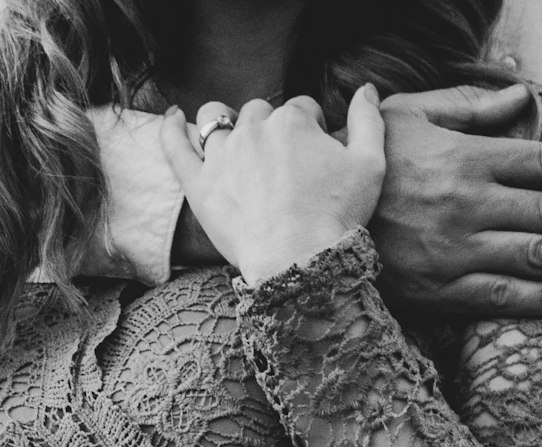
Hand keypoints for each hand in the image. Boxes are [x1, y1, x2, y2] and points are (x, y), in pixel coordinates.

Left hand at [161, 87, 384, 284]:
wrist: (297, 263)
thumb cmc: (337, 218)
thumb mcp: (370, 166)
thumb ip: (369, 121)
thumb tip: (367, 89)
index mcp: (294, 121)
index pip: (302, 110)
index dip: (312, 130)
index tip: (316, 158)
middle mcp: (254, 129)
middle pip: (260, 113)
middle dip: (271, 129)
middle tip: (280, 164)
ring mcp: (222, 156)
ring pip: (216, 119)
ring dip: (224, 122)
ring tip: (232, 140)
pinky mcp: (199, 185)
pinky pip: (175, 147)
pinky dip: (171, 129)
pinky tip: (173, 118)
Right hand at [368, 82, 541, 317]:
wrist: (306, 224)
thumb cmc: (361, 166)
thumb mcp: (407, 117)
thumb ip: (470, 107)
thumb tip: (523, 97)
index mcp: (467, 159)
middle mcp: (469, 204)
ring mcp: (455, 251)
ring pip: (539, 256)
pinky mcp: (438, 290)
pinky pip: (501, 295)